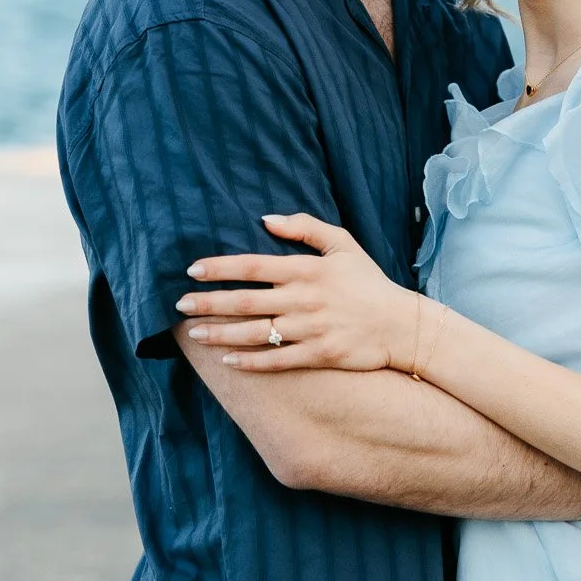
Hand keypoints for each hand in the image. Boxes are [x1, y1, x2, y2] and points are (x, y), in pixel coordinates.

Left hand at [176, 213, 420, 373]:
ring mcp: (310, 329)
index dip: (219, 268)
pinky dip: (250, 361)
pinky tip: (227, 361)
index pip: (252, 265)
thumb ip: (305, 228)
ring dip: (220, 333)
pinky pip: (277, 360)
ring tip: (194, 333)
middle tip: (180, 303)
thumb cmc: (367, 282)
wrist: (400, 325)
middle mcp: (303, 299)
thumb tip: (266, 220)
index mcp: (306, 269)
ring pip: (255, 332)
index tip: (192, 270)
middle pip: (245, 301)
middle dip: (208, 302)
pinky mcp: (318, 355)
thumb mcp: (343, 243)